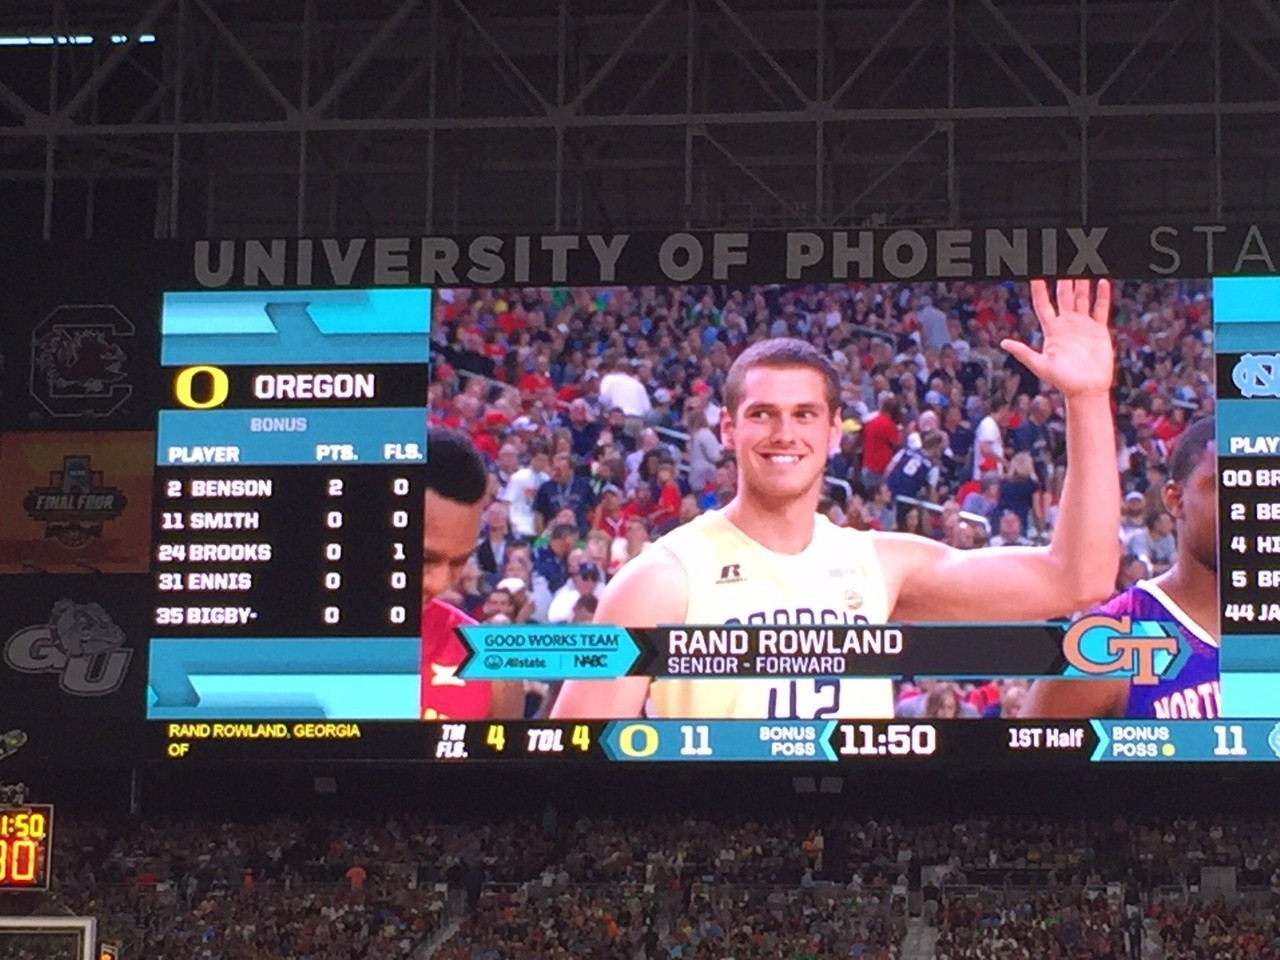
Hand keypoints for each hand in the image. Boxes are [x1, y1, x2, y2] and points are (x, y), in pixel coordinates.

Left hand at [1003, 279, 1113, 398]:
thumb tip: (1003, 344)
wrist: (1086, 389)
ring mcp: (1083, 326)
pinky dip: (1102, 296)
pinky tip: (1102, 282)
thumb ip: (1024, 353)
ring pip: (1082, 299)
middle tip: (1061, 264)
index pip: (1042, 304)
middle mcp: (1066, 324)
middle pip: (1063, 296)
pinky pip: (1100, 309)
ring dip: (1081, 284)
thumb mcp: (1040, 365)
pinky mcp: (1099, 330)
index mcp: (1052, 330)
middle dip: (1062, 280)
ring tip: (1082, 267)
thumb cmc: (1062, 380)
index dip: (1039, 289)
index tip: (1035, 274)